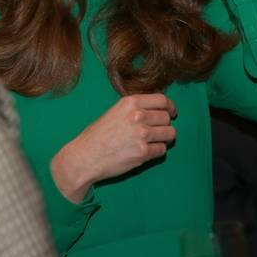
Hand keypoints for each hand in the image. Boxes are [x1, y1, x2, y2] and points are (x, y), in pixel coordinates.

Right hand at [51, 94, 176, 202]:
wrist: (85, 156)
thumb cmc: (97, 135)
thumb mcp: (115, 112)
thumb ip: (135, 109)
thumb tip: (157, 108)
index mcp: (130, 102)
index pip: (162, 100)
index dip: (169, 107)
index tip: (171, 112)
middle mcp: (138, 116)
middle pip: (166, 117)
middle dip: (164, 124)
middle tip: (157, 130)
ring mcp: (142, 134)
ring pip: (169, 133)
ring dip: (164, 138)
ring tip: (154, 141)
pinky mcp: (143, 152)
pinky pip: (162, 149)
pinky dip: (157, 151)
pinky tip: (146, 151)